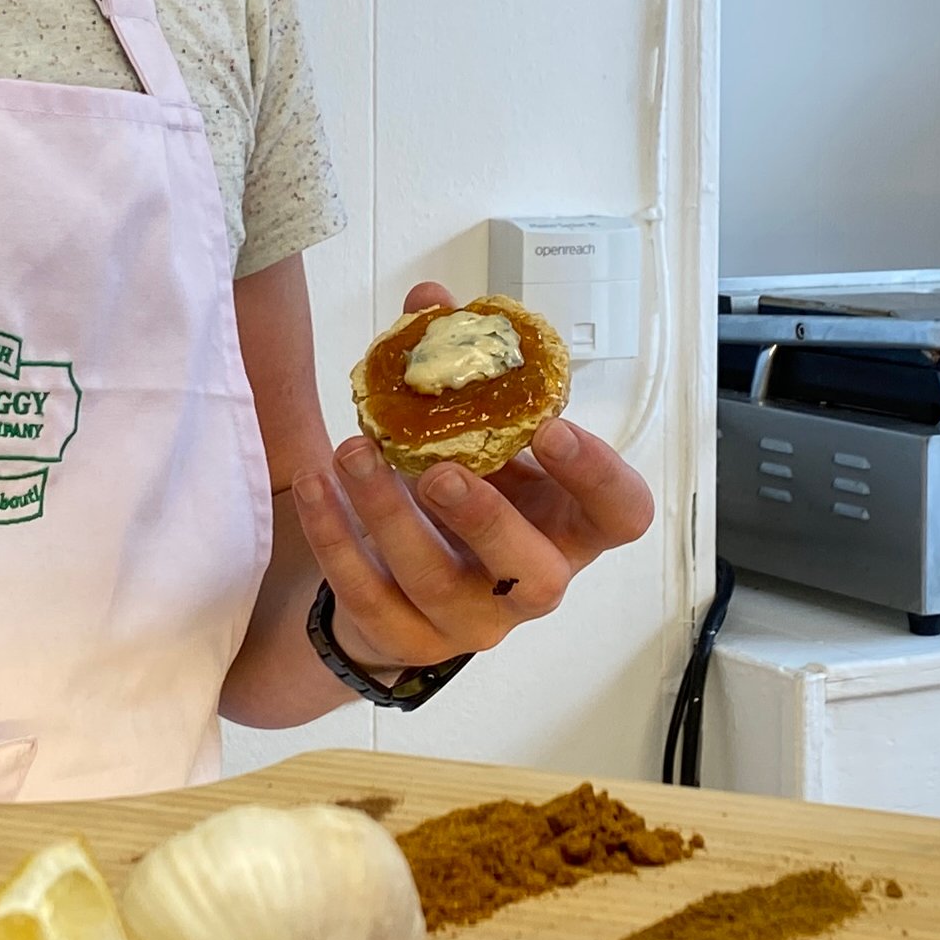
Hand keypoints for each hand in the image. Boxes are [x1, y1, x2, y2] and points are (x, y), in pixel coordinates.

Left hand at [288, 281, 656, 671]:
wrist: (404, 583)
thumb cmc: (463, 497)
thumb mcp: (477, 437)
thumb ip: (462, 368)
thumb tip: (430, 300)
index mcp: (571, 527)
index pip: (622, 515)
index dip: (599, 477)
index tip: (551, 429)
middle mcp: (532, 582)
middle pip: (536, 575)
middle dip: (488, 520)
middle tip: (441, 469)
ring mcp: (470, 623)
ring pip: (437, 584)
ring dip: (390, 514)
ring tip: (354, 451)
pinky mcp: (406, 639)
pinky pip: (368, 596)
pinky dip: (337, 538)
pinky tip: (317, 484)